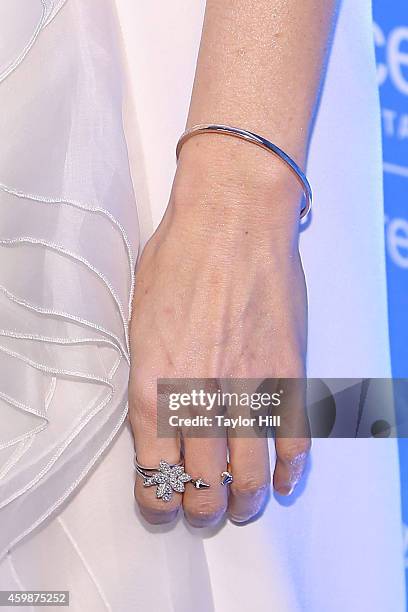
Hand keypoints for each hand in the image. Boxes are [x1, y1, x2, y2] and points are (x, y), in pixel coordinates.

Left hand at [128, 136, 310, 526]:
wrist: (233, 217)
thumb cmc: (180, 256)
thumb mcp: (139, 318)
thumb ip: (149, 374)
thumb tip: (162, 414)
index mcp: (154, 383)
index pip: (154, 470)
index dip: (157, 501)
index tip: (162, 508)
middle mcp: (199, 395)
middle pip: (203, 482)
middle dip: (201, 508)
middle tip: (203, 509)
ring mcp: (248, 387)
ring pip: (251, 473)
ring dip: (245, 500)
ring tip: (240, 505)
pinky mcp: (287, 372)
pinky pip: (294, 439)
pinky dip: (292, 471)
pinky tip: (285, 482)